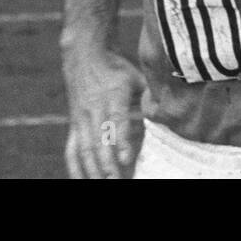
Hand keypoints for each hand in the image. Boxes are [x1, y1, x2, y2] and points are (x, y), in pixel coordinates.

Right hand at [62, 48, 144, 178]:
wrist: (84, 56)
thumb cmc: (116, 69)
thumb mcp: (136, 76)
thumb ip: (150, 94)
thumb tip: (168, 111)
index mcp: (113, 94)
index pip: (117, 120)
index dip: (121, 140)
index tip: (128, 159)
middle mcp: (94, 107)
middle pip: (99, 139)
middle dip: (107, 163)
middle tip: (116, 180)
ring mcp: (81, 118)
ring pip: (84, 147)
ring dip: (93, 169)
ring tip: (103, 183)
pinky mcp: (74, 125)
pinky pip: (72, 149)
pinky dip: (75, 167)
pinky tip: (82, 181)